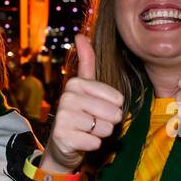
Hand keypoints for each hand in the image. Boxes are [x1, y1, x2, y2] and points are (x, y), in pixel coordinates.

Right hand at [41, 34, 125, 172]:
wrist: (63, 144)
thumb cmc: (80, 114)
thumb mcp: (85, 87)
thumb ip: (86, 62)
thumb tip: (80, 35)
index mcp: (76, 84)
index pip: (117, 98)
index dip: (114, 107)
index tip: (99, 109)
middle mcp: (67, 97)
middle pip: (112, 113)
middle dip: (108, 122)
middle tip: (94, 123)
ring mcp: (63, 117)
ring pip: (104, 129)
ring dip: (100, 134)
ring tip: (87, 131)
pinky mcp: (63, 137)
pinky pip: (95, 142)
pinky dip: (92, 145)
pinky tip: (81, 141)